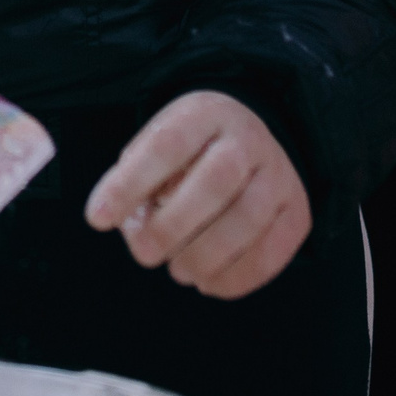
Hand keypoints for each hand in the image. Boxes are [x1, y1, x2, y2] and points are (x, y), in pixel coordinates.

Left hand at [84, 91, 310, 299]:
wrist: (256, 137)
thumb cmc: (191, 150)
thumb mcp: (158, 142)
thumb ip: (133, 178)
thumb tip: (109, 219)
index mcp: (204, 113)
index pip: (166, 145)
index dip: (129, 184)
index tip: (98, 219)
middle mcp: (249, 138)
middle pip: (216, 182)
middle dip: (173, 227)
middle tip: (144, 255)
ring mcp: (279, 174)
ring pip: (248, 219)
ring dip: (205, 256)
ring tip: (178, 269)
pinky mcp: (297, 211)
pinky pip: (272, 251)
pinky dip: (236, 277)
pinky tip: (208, 282)